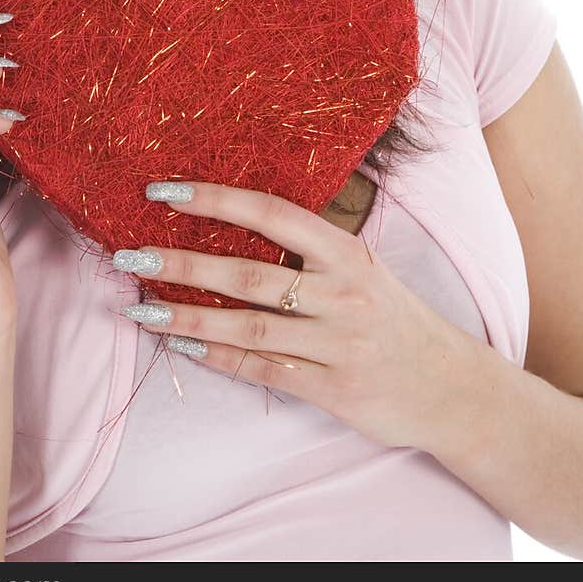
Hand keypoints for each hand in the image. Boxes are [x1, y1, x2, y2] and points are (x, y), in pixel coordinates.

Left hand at [116, 179, 475, 451]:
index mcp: (347, 252)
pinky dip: (218, 357)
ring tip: (139, 310)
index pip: (272, 214)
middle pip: (248, 273)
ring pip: (247, 326)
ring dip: (185, 318)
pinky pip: (263, 369)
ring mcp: (337, 345)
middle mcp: (342, 294)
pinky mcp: (333, 390)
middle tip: (128, 256)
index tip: (162, 191)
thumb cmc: (396, 318)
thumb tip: (239, 213)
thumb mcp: (364, 268)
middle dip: (181, 264)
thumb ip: (311, 246)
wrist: (454, 388)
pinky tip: (181, 346)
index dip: (215, 199)